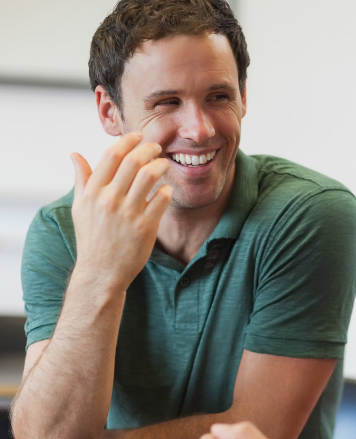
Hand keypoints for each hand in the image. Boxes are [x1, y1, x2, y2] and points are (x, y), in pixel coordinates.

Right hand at [70, 132, 171, 293]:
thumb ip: (82, 180)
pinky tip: (167, 189)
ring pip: (149, 176)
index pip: (111, 155)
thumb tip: (75, 155)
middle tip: (157, 147)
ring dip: (160, 165)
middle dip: (149, 148)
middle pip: (133, 161)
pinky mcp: (145, 227)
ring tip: (164, 164)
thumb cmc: (91, 238)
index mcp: (92, 192)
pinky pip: (162, 199)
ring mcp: (128, 213)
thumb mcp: (80, 208)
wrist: (101, 272)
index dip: (128, 141)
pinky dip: (167, 190)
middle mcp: (109, 200)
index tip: (139, 136)